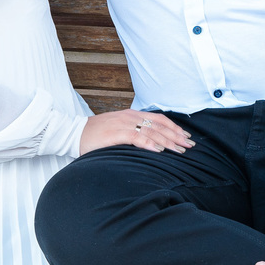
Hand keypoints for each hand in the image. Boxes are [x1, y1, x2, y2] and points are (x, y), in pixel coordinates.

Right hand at [79, 110, 193, 155]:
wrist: (74, 133)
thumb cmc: (95, 135)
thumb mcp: (117, 130)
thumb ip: (133, 133)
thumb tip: (151, 143)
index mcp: (132, 114)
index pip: (158, 119)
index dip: (174, 127)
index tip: (186, 136)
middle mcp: (130, 116)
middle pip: (159, 125)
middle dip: (176, 135)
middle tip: (190, 145)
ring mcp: (123, 124)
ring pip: (152, 131)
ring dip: (168, 141)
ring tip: (180, 150)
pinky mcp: (116, 133)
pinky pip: (137, 137)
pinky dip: (150, 144)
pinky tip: (160, 150)